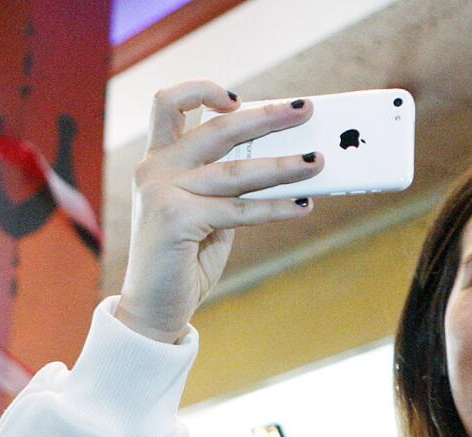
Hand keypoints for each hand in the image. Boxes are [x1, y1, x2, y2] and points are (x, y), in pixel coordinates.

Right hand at [117, 81, 321, 342]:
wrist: (153, 310)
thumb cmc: (183, 261)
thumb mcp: (206, 213)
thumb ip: (226, 184)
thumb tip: (279, 160)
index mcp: (157, 161)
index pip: (169, 104)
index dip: (202, 90)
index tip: (238, 99)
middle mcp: (154, 169)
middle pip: (217, 128)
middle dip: (267, 117)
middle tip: (306, 109)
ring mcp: (161, 192)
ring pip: (236, 170)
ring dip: (283, 165)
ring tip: (318, 161)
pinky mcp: (176, 218)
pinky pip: (239, 209)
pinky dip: (276, 207)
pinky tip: (303, 205)